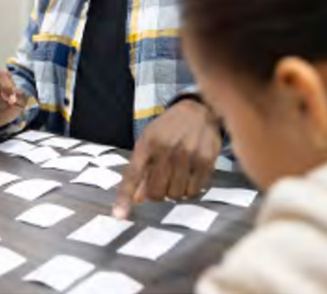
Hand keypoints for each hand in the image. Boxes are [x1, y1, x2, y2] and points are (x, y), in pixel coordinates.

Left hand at [115, 98, 220, 217]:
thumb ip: (141, 169)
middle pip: (157, 192)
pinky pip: (194, 191)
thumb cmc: (167, 129)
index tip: (119, 215)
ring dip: (173, 192)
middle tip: (159, 184)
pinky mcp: (207, 161)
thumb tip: (137, 199)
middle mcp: (167, 150)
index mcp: (147, 144)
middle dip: (156, 194)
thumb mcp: (148, 142)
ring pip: (176, 194)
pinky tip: (188, 177)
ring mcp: (189, 156)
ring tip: (175, 178)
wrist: (198, 111)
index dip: (125, 197)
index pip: (133, 175)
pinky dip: (189, 190)